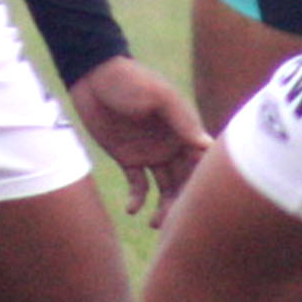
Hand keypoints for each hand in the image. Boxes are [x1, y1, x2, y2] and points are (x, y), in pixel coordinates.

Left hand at [68, 56, 211, 219]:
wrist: (94, 78)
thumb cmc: (131, 81)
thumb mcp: (159, 98)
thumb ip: (182, 121)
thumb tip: (207, 147)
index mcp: (185, 130)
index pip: (202, 161)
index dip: (204, 180)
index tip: (202, 200)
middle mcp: (172, 145)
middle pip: (185, 180)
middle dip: (183, 201)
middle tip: (174, 221)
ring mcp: (151, 153)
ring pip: (164, 187)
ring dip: (163, 206)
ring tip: (155, 223)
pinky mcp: (128, 159)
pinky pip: (138, 185)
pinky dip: (137, 199)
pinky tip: (131, 209)